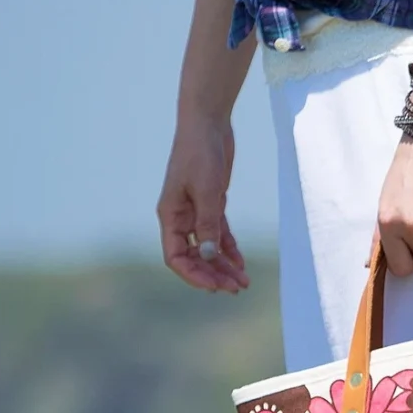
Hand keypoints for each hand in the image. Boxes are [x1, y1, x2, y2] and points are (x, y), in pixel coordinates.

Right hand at [157, 117, 248, 292]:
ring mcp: (195, 211)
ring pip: (209, 247)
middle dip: (213, 274)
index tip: (214, 287)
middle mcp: (180, 217)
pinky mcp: (211, 204)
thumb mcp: (207, 191)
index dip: (193, 274)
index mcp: (170, 215)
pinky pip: (219, 233)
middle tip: (236, 288)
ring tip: (243, 282)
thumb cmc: (201, 154)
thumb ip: (209, 224)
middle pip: (194, 256)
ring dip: (224, 265)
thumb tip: (210, 256)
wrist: (208, 124)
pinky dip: (229, 248)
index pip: (175, 256)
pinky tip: (241, 262)